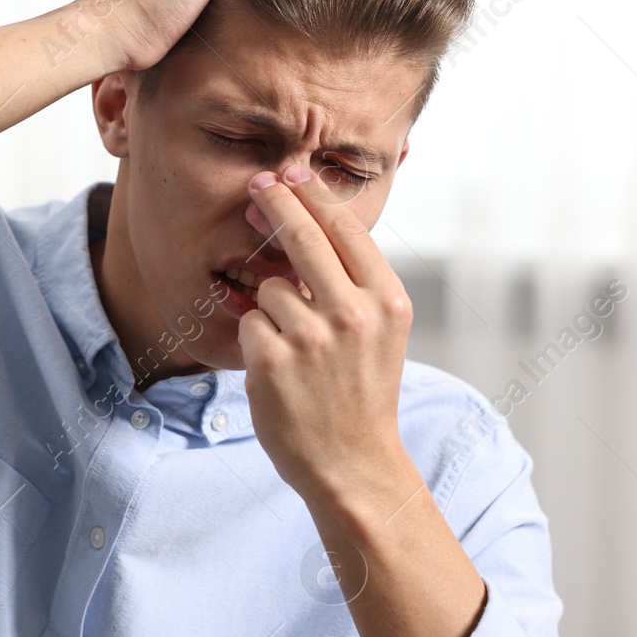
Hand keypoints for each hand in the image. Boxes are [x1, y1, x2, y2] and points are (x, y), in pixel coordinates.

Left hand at [236, 165, 412, 503]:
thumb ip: (354, 283)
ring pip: (270, 286)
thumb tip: (309, 221)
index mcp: (387, 301)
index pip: (346, 228)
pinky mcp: (273, 362)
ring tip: (295, 349)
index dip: (312, 194)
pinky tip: (276, 368)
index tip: (290, 173)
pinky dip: (255, 338)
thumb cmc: (362, 394)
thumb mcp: (381, 333)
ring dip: (270, 307)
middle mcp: (354, 314)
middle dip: (274, 202)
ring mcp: (312, 338)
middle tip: (255, 185)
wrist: (353, 464)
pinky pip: (249, 321)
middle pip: (303, 235)